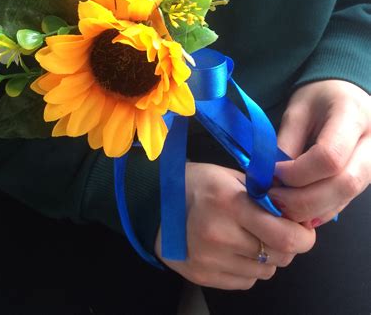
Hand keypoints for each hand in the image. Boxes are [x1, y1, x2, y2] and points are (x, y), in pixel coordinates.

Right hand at [155, 163, 315, 289]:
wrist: (154, 204)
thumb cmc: (196, 184)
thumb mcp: (230, 176)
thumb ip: (264, 193)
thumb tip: (298, 211)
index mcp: (229, 203)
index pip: (286, 236)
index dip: (303, 235)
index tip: (302, 227)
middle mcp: (219, 234)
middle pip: (280, 257)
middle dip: (287, 244)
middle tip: (277, 230)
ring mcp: (209, 260)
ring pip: (266, 271)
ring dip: (266, 256)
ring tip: (249, 236)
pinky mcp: (203, 277)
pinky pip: (246, 281)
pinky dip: (248, 268)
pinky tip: (234, 249)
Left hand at [269, 80, 370, 227]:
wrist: (345, 95)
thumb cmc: (319, 98)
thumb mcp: (296, 111)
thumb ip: (286, 143)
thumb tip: (272, 179)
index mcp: (354, 116)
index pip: (329, 157)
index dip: (297, 172)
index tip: (274, 172)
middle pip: (344, 183)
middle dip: (303, 198)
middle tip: (273, 198)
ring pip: (346, 197)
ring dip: (309, 209)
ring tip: (280, 203)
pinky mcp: (367, 178)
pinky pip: (344, 201)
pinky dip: (318, 210)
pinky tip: (296, 209)